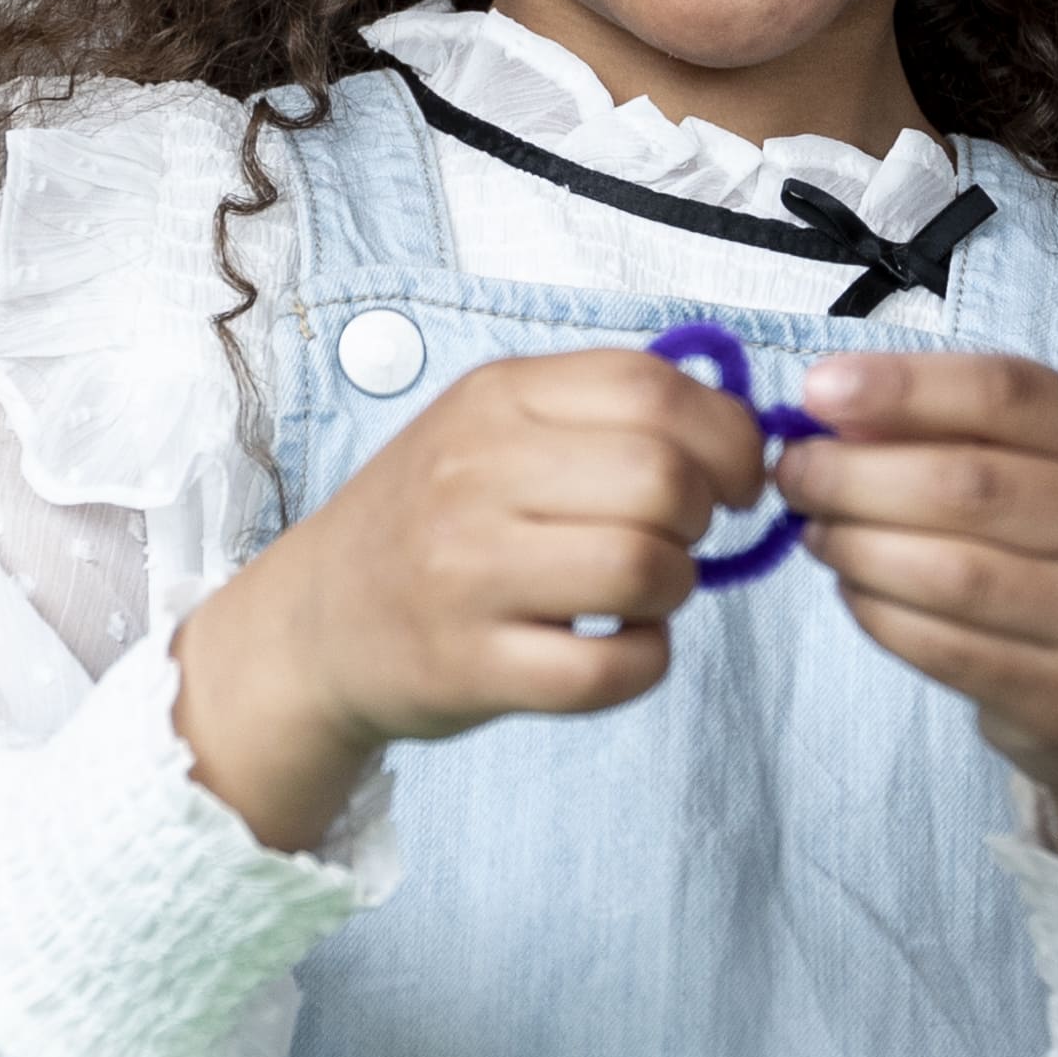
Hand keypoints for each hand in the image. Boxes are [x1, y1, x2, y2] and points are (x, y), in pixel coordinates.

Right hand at [170, 348, 763, 854]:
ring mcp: (466, 574)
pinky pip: (609, 669)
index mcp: (494, 398)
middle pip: (662, 478)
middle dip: (703, 515)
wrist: (315, 624)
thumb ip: (602, 411)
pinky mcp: (471, 667)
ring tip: (642, 593)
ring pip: (643, 569)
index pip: (651, 387)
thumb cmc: (432, 520)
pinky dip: (645, 662)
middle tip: (677, 538)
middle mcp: (473, 474)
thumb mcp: (492, 428)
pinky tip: (618, 648)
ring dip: (675, 589)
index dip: (727, 435)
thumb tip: (741, 429)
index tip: (734, 476)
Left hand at [775, 345, 1057, 889]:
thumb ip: (948, 430)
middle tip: (793, 474)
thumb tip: (830, 405)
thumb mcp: (1032, 471)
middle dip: (856, 475)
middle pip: (967, 485)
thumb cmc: (1057, 554)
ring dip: (857, 548)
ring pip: (951, 573)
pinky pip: (945, 648)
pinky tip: (853, 591)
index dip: (904, 387)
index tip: (817, 391)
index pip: (1007, 393)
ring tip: (816, 534)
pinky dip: (878, 614)